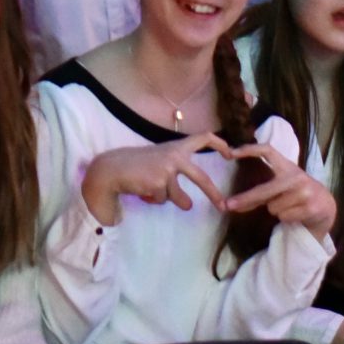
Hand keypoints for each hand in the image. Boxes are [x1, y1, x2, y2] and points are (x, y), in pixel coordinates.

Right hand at [80, 134, 230, 226]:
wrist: (112, 168)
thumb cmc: (136, 165)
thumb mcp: (160, 161)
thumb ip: (176, 174)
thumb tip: (189, 204)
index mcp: (176, 147)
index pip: (203, 138)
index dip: (220, 145)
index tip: (231, 154)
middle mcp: (174, 156)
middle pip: (201, 177)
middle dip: (213, 194)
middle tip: (222, 206)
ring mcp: (167, 169)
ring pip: (178, 197)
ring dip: (169, 199)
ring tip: (151, 189)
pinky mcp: (159, 183)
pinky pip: (164, 200)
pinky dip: (154, 200)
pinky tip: (142, 190)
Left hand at [221, 140, 336, 237]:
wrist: (325, 206)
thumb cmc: (298, 193)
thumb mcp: (285, 183)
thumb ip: (265, 187)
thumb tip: (235, 201)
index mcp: (288, 166)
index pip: (267, 150)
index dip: (249, 149)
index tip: (231, 152)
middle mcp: (296, 176)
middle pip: (264, 189)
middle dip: (245, 199)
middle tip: (227, 205)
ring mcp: (305, 192)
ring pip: (273, 207)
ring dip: (276, 210)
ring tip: (289, 206)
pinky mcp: (310, 207)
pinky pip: (284, 217)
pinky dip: (286, 218)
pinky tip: (297, 214)